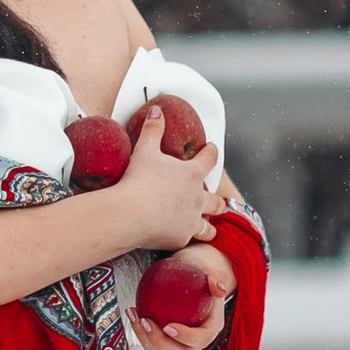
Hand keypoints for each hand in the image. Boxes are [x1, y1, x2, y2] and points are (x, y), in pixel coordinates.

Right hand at [112, 104, 219, 255]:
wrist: (131, 213)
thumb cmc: (139, 179)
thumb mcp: (145, 150)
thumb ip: (153, 129)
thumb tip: (156, 110)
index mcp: (192, 174)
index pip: (209, 159)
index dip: (211, 152)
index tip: (211, 149)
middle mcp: (198, 198)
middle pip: (216, 200)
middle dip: (218, 200)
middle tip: (217, 200)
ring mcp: (191, 221)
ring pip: (208, 226)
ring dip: (209, 225)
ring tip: (208, 228)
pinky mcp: (180, 238)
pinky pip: (188, 239)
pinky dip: (185, 237)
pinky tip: (180, 238)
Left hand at [132, 240, 234, 349]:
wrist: (191, 278)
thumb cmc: (199, 273)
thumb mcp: (208, 270)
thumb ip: (215, 278)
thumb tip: (219, 287)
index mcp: (211, 327)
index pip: (201, 338)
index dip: (185, 337)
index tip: (168, 327)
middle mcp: (196, 341)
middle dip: (159, 342)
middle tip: (146, 321)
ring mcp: (180, 344)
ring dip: (145, 338)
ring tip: (135, 317)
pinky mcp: (165, 342)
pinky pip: (151, 345)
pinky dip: (140, 333)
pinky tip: (132, 314)